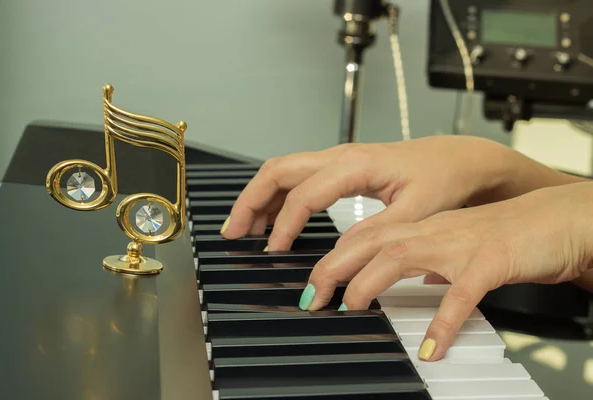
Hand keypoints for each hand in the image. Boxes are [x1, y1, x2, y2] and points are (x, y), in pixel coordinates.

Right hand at [221, 136, 520, 249]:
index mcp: (355, 164)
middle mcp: (340, 156)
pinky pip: (299, 177)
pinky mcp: (342, 169)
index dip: (283, 225)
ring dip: (260, 198)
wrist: (460, 161)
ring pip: (284, 172)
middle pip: (278, 171)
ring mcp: (339, 160)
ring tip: (243, 228)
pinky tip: (274, 219)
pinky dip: (278, 197)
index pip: (303, 194)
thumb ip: (373, 233)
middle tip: (233, 232)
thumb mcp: (413, 212)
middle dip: (250, 200)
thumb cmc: (443, 179)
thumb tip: (337, 257)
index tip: (274, 251)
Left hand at [303, 182, 592, 360]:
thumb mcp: (458, 244)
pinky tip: (430, 347)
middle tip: (314, 297)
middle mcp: (435, 231)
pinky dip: (442, 321)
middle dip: (335, 268)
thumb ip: (431, 260)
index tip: (315, 283)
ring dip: (370, 283)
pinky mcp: (491, 262)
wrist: (558, 219)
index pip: (368, 236)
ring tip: (351, 309)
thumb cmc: (509, 233)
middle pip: (372, 242)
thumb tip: (410, 280)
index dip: (335, 257)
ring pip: (402, 256)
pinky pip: (462, 295)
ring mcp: (460, 244)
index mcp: (425, 228)